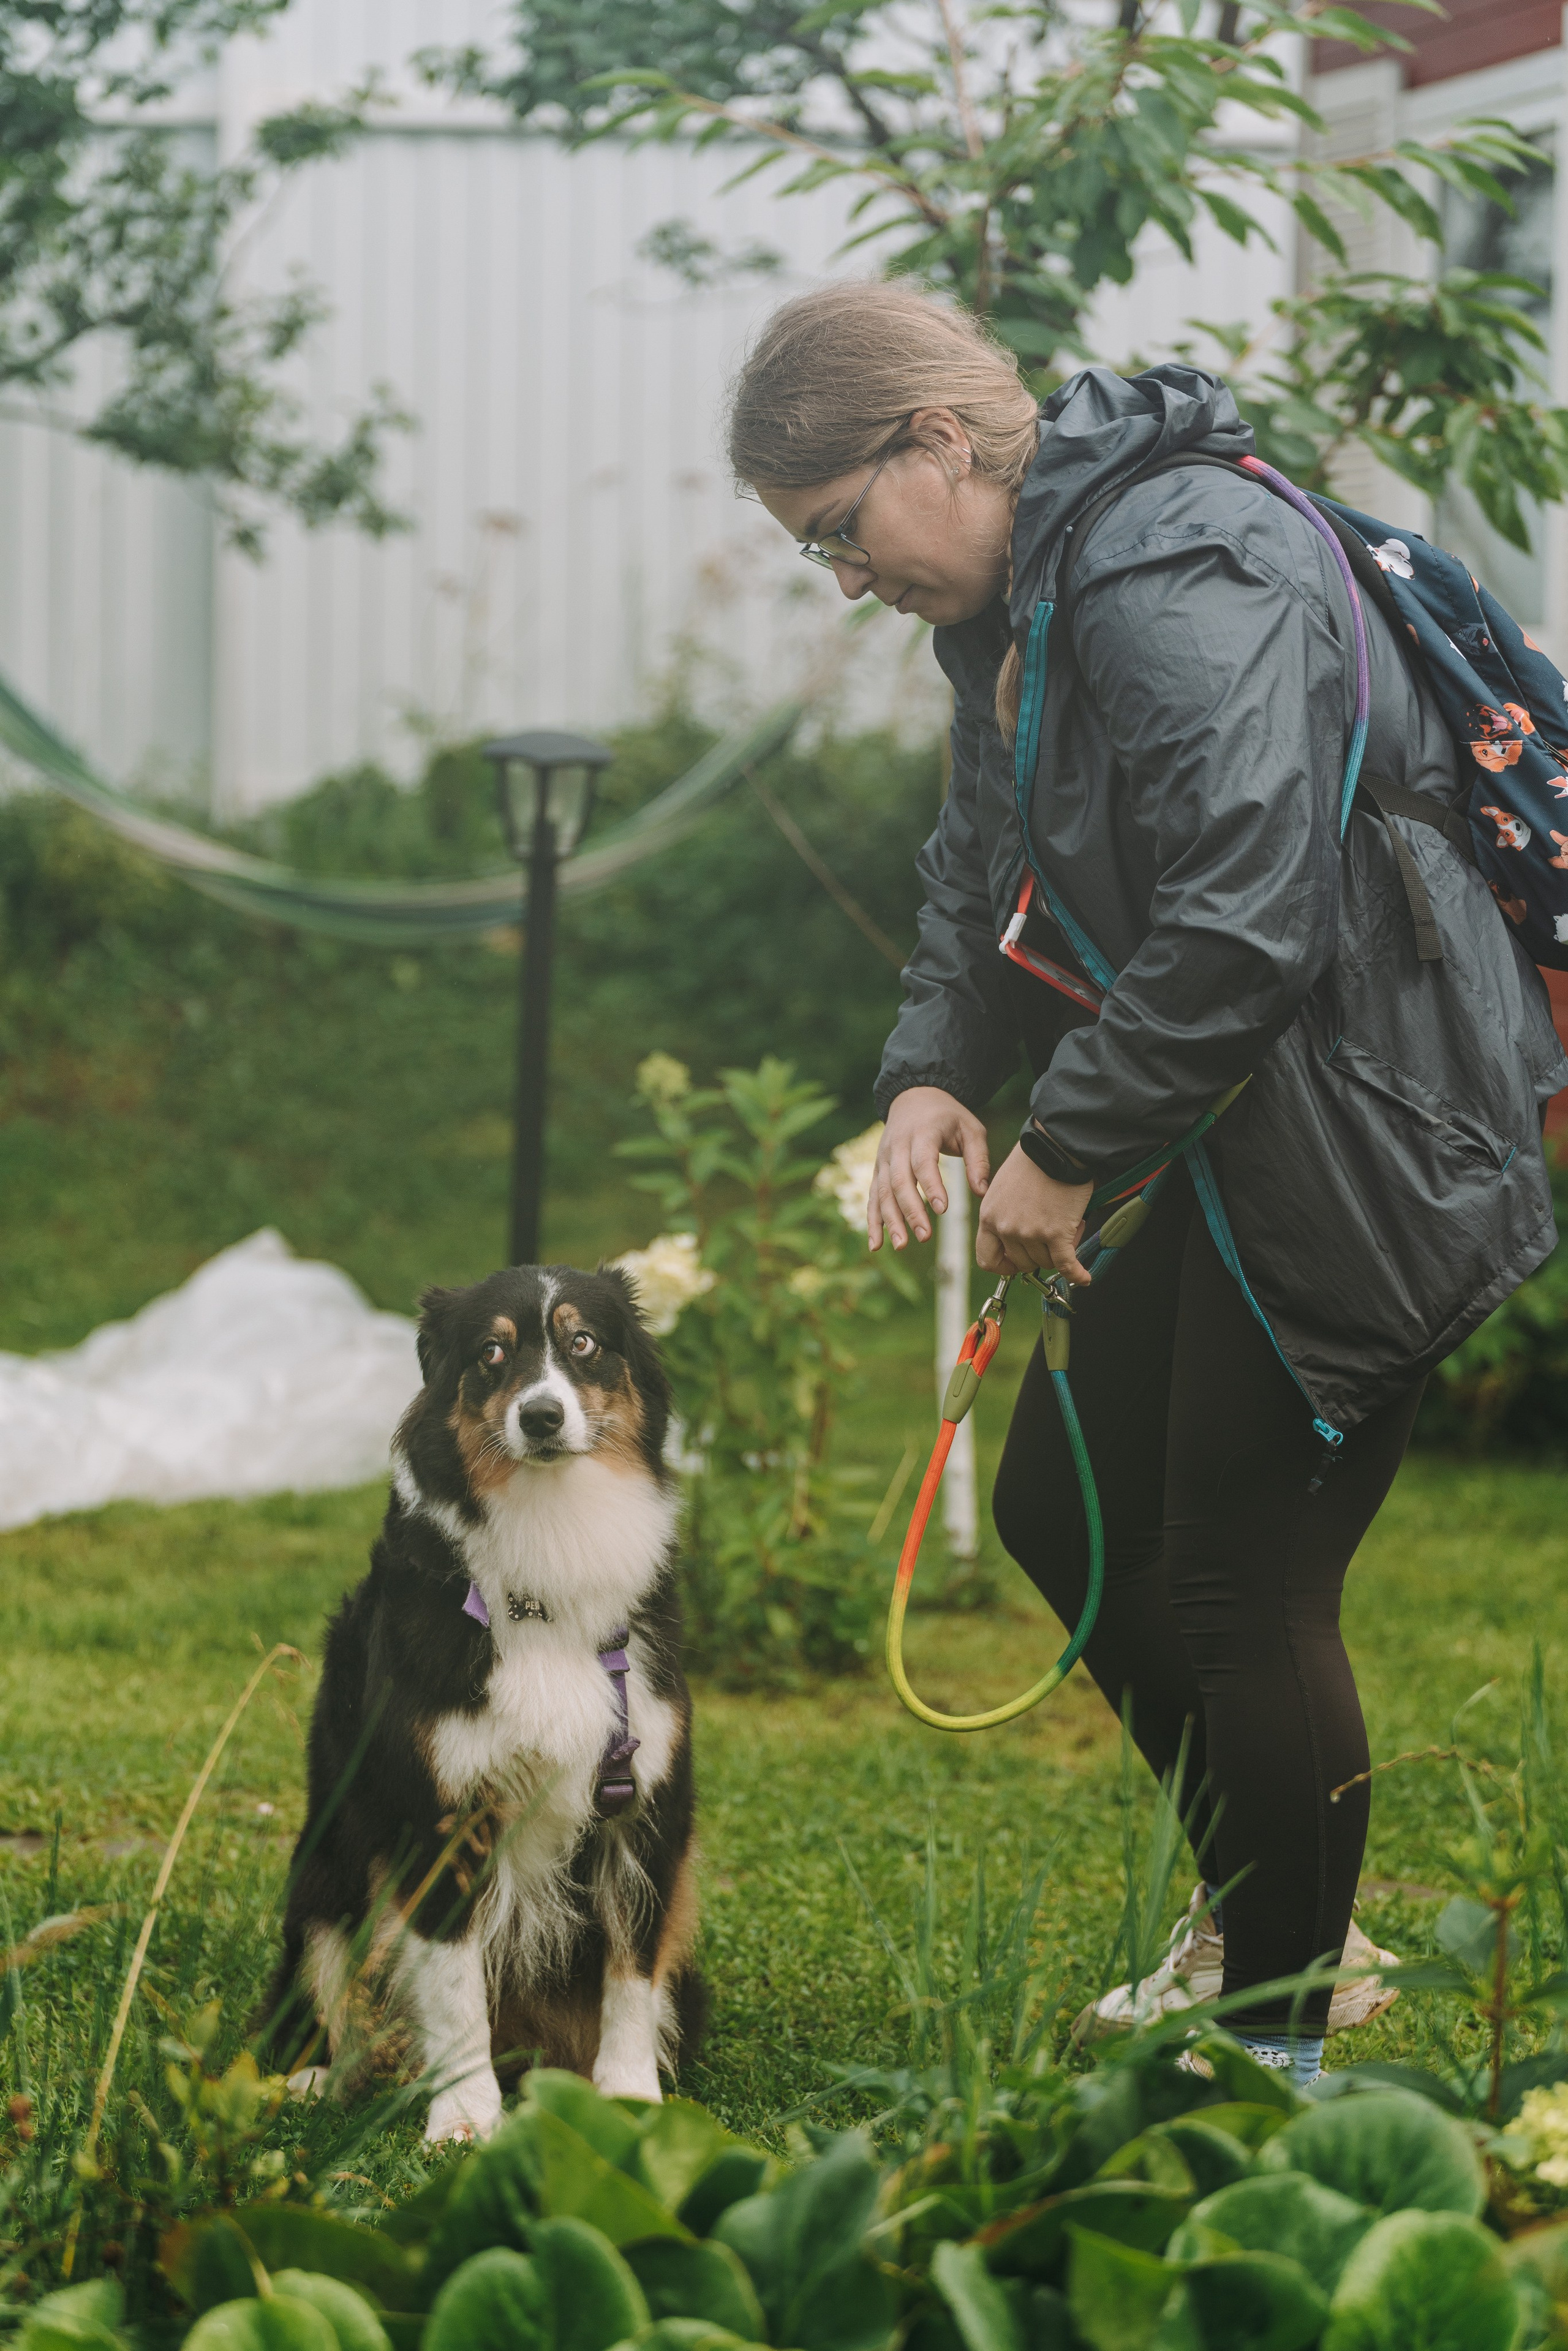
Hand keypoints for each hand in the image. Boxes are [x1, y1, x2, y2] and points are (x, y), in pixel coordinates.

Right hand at [869, 1087, 990, 1251]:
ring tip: (901, 1245)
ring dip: (890, 1221)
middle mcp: (897, 1146)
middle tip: (925, 1236)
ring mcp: (883, 1159)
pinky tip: (876, 1245)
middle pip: (899, 1181)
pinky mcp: (877, 1170)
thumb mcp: (971, 1128)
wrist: (914, 1096)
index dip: (931, 1185)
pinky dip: (873, 1222)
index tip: (943, 1209)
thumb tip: (982, 1192)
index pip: (923, 1161)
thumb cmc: (948, 1116)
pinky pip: (872, 1197)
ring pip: (882, 1192)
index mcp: (922, 1133)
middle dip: (911, 1211)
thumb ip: (978, 1159)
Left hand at [976, 1146, 1094, 1284]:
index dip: (1004, 1266)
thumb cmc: (1033, 1161)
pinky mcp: (1056, 1233)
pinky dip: (1077, 1274)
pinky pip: (1066, 1265)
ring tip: (1068, 1225)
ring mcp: (1030, 1232)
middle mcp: (1006, 1228)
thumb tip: (1016, 1237)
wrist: (1055, 1146)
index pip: (987, 1259)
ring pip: (1046, 1262)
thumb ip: (1004, 1215)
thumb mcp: (1002, 1188)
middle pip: (1022, 1263)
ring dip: (1059, 1251)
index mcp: (989, 1216)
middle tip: (1052, 1234)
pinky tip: (1084, 1277)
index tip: (1017, 1262)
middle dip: (1039, 1253)